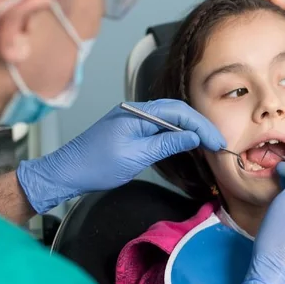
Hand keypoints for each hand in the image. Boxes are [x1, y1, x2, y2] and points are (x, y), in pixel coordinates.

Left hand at [16, 100, 225, 212]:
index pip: (179, 112)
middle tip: (217, 142)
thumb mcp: (136, 156)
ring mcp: (133, 119)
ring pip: (170, 118)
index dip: (201, 126)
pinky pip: (160, 126)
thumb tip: (193, 137)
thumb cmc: (96, 166)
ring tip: (207, 143)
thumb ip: (167, 144)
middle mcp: (136, 111)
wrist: (67, 173)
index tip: (217, 141)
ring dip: (190, 129)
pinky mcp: (131, 130)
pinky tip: (186, 144)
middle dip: (199, 125)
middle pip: (177, 111)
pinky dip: (176, 134)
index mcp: (137, 112)